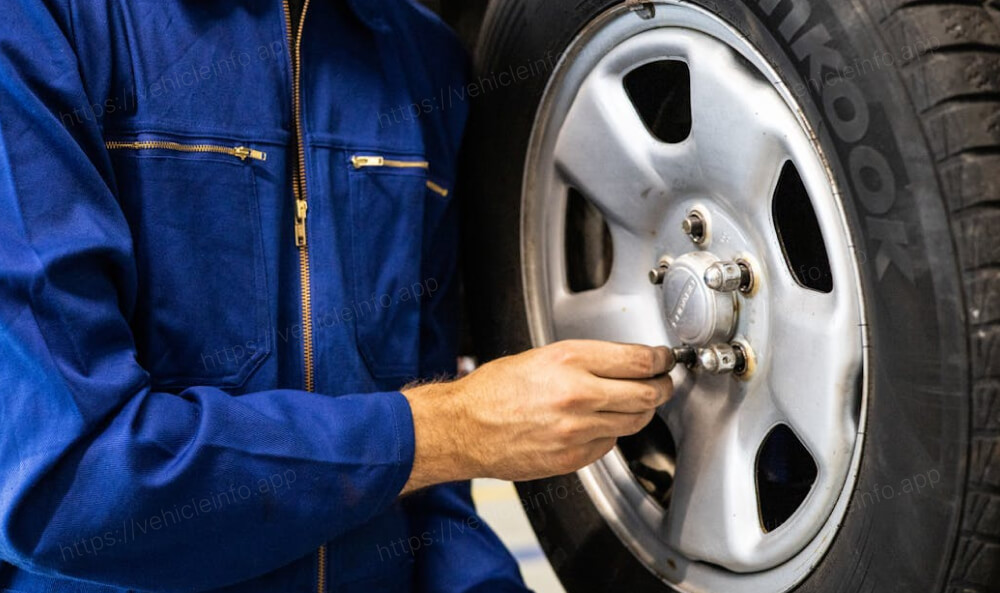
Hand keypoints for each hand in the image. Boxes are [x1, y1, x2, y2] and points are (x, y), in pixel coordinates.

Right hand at [401, 340, 673, 492]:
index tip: (665, 359)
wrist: (463, 428)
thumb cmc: (493, 391)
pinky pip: (610, 444)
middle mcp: (577, 395)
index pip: (638, 360)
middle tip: (663, 382)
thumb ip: (586, 360)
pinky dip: (611, 433)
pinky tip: (599, 424)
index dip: (661, 359)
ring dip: (642, 411)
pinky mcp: (573, 458)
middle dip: (662, 387)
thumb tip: (624, 363)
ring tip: (637, 403)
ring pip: (634, 422)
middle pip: (646, 393)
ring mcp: (577, 430)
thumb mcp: (541, 356)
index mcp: (569, 360)